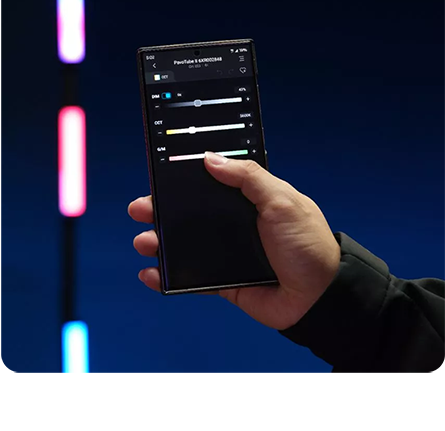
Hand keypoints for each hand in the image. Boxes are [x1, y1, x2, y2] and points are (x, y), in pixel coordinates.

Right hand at [128, 152, 339, 329]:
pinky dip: (166, 277)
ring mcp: (225, 253)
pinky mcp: (221, 282)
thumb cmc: (308, 246)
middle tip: (138, 209)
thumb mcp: (283, 202)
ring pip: (182, 244)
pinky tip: (150, 274)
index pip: (209, 185)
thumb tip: (211, 158)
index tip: (158, 177)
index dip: (182, 181)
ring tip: (144, 242)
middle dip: (159, 210)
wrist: (320, 298)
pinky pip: (187, 278)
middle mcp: (234, 225)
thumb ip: (249, 178)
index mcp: (248, 201)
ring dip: (157, 242)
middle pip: (187, 214)